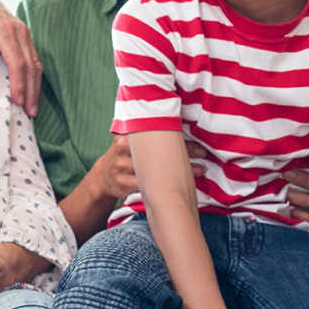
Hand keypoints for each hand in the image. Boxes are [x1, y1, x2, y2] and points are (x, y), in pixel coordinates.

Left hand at [0, 0, 39, 114]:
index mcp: (4, 30)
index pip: (17, 61)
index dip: (18, 83)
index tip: (17, 101)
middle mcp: (19, 30)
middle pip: (31, 65)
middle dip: (31, 90)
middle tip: (30, 112)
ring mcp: (24, 32)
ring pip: (36, 62)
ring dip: (35, 86)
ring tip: (32, 108)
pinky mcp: (24, 36)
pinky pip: (33, 58)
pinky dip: (34, 76)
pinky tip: (31, 91)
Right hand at [87, 136, 204, 200]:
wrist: (103, 176)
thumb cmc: (125, 155)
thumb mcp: (130, 138)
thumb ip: (147, 130)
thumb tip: (177, 121)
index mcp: (127, 133)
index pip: (158, 132)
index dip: (181, 138)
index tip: (201, 144)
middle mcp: (123, 147)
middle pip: (160, 150)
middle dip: (185, 153)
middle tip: (204, 156)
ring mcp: (122, 166)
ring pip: (157, 169)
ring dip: (181, 172)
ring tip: (200, 170)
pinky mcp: (123, 183)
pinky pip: (149, 186)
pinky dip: (167, 186)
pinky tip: (181, 186)